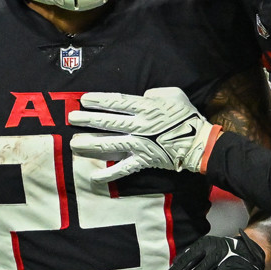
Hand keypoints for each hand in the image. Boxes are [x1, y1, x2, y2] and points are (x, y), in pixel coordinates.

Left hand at [69, 87, 220, 181]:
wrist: (199, 143)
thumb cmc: (186, 115)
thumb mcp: (173, 94)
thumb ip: (154, 93)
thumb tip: (141, 96)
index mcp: (145, 108)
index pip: (116, 102)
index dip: (98, 100)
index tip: (83, 100)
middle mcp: (139, 126)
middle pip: (108, 122)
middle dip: (88, 120)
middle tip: (71, 119)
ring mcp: (139, 145)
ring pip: (110, 144)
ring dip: (91, 144)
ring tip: (74, 144)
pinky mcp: (143, 160)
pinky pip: (123, 168)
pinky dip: (109, 174)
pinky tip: (93, 176)